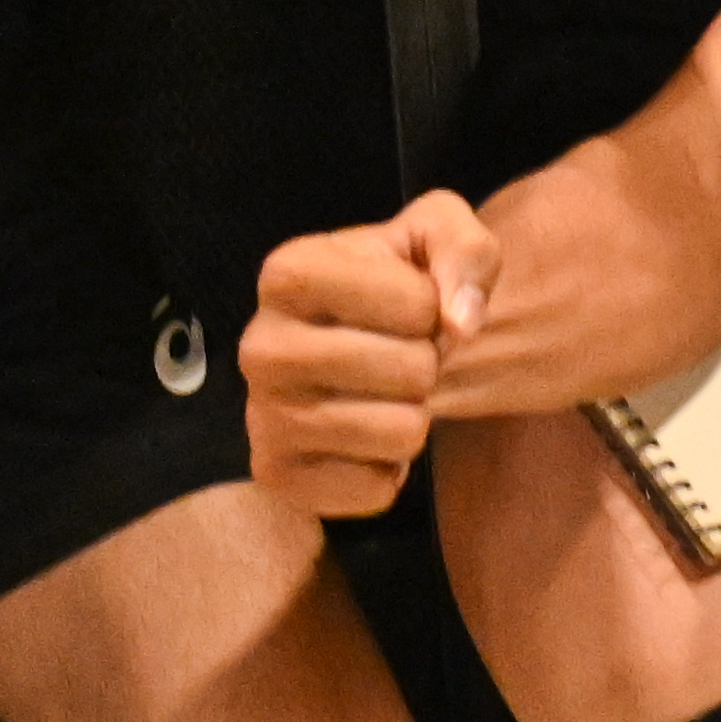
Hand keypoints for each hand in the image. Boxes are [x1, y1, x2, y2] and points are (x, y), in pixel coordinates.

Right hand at [240, 188, 495, 517]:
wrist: (362, 351)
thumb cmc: (397, 286)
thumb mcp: (436, 233)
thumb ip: (462, 249)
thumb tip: (461, 322)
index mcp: (287, 272)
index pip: (415, 305)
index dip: (433, 307)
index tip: (409, 304)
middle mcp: (258, 346)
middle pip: (411, 372)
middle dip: (427, 364)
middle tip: (400, 356)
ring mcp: (261, 417)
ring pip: (401, 433)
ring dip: (413, 415)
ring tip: (383, 394)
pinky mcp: (276, 476)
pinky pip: (378, 489)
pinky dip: (389, 468)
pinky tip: (362, 436)